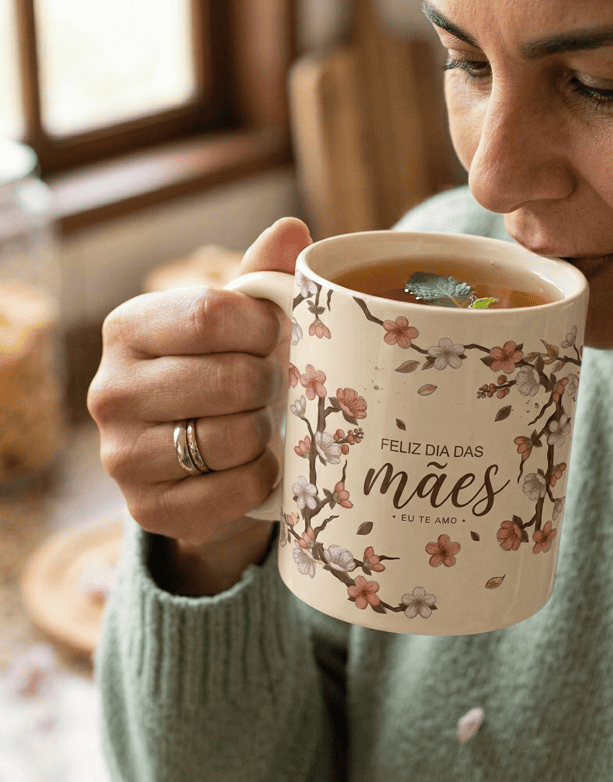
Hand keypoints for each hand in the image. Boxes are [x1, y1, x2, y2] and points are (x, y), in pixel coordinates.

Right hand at [88, 218, 312, 594]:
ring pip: (233, 438)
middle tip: (267, 388)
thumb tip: (292, 229)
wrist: (196, 462)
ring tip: (256, 425)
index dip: (264, 327)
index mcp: (129, 328)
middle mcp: (110, 390)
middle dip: (268, 384)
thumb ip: (260, 279)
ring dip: (264, 432)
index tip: (274, 337)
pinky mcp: (147, 509)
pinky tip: (252, 464)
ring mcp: (121, 456)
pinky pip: (236, 490)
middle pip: (230, 379)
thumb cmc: (221, 375)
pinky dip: (260, 477)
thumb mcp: (236, 325)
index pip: (212, 314)